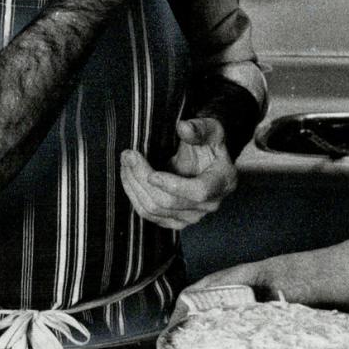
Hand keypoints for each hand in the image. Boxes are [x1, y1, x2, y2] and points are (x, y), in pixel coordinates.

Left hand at [120, 116, 236, 229]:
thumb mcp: (210, 129)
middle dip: (143, 178)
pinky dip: (134, 195)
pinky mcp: (175, 220)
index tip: (152, 174)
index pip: (198, 192)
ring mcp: (191, 216)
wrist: (205, 161)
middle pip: (168, 202)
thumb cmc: (209, 144)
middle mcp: (209, 204)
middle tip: (128, 155)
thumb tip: (183, 127)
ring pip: (154, 209)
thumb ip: (199, 128)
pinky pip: (148, 215)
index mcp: (223, 182)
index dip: (173, 185)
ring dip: (134, 185)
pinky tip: (128, 176)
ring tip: (126, 161)